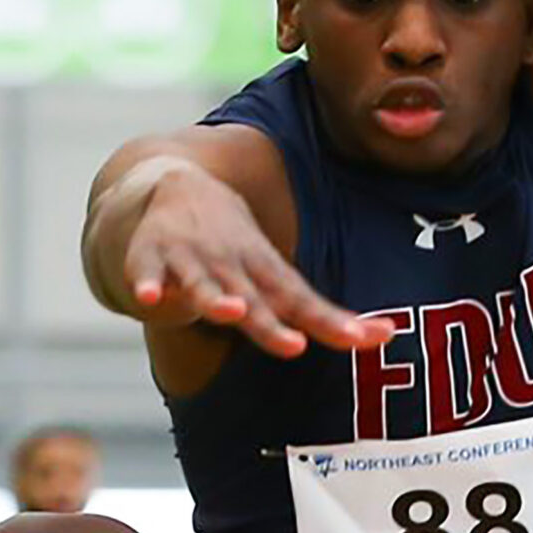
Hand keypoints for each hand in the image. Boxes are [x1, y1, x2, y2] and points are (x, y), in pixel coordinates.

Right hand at [124, 165, 392, 362]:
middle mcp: (233, 264)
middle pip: (256, 299)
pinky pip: (146, 271)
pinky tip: (147, 298)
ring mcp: (192, 257)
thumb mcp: (276, 275)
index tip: (372, 338)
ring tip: (229, 312)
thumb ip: (318, 314)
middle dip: (272, 325)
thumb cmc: (236, 248)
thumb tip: (387, 337)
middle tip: (295, 347)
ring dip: (215, 299)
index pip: (306, 301)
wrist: (174, 185)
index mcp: (267, 271)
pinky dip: (146, 283)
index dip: (335, 323)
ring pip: (204, 283)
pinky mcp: (150, 254)